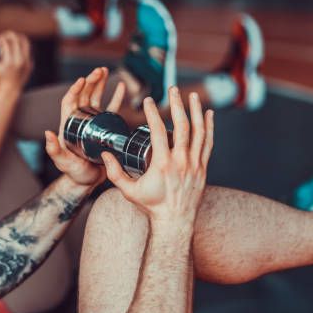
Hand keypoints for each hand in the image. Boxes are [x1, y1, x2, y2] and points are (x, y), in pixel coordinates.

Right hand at [0, 31, 32, 88]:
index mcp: (9, 62)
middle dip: (8, 35)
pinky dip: (21, 46)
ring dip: (17, 37)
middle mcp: (20, 61)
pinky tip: (15, 49)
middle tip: (4, 36)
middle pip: (16, 39)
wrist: (11, 89)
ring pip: (25, 41)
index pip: (6, 43)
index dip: (0, 38)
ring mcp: (27, 62)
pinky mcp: (31, 63)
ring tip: (11, 38)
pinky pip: (27, 49)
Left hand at [45, 67, 125, 185]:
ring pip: (96, 98)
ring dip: (100, 84)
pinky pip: (110, 109)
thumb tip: (47, 133)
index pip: (70, 101)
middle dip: (91, 82)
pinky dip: (115, 97)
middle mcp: (79, 121)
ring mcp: (92, 123)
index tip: (83, 79)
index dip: (75, 89)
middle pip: (84, 96)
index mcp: (68, 125)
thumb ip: (54, 150)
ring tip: (105, 71)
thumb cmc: (73, 173)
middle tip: (99, 71)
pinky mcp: (103, 128)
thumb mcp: (63, 161)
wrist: (87, 182)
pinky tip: (120, 86)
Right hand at [102, 88, 213, 225]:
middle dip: (177, 104)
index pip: (158, 131)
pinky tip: (208, 114)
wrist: (175, 222)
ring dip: (195, 111)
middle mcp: (181, 162)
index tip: (148, 101)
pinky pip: (208, 143)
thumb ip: (113, 173)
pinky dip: (209, 127)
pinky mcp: (203, 168)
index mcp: (162, 165)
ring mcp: (195, 164)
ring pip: (199, 132)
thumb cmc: (151, 207)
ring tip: (191, 96)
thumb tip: (104, 155)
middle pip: (182, 126)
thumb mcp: (128, 191)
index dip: (153, 113)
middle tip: (173, 89)